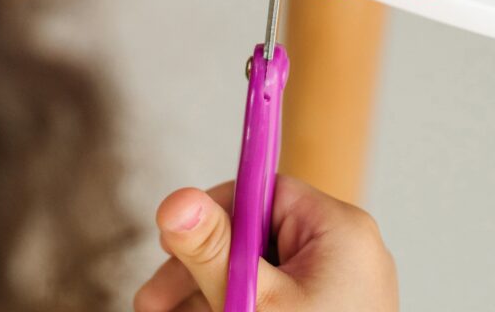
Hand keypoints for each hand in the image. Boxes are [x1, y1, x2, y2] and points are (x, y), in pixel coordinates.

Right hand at [134, 176, 398, 311]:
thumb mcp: (253, 301)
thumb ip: (214, 249)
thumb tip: (176, 198)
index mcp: (338, 229)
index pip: (263, 193)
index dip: (213, 215)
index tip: (168, 241)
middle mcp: (344, 251)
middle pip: (255, 238)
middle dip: (197, 270)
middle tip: (150, 303)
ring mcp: (340, 287)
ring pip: (260, 274)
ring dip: (206, 296)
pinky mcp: (329, 311)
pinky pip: (277, 299)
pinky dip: (239, 307)